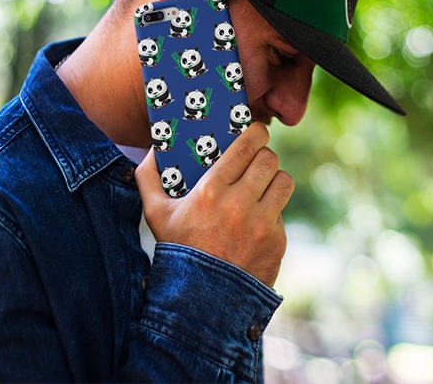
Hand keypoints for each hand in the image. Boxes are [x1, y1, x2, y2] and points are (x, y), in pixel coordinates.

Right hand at [135, 123, 292, 287]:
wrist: (201, 300)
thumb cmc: (178, 250)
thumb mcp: (155, 214)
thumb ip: (148, 177)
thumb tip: (153, 148)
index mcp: (211, 191)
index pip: (247, 146)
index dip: (256, 133)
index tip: (256, 131)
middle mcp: (240, 204)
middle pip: (269, 160)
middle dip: (264, 156)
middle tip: (257, 160)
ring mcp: (262, 224)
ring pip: (283, 182)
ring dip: (274, 180)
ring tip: (263, 185)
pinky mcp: (277, 241)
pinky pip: (282, 213)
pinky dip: (272, 213)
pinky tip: (256, 220)